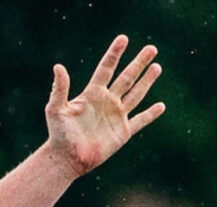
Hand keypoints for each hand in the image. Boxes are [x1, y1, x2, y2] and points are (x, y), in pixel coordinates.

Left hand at [43, 35, 165, 176]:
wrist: (67, 159)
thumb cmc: (58, 134)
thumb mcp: (56, 109)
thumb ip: (59, 88)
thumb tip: (58, 66)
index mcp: (92, 94)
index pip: (106, 69)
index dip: (114, 54)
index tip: (123, 38)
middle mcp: (106, 102)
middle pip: (126, 78)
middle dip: (139, 63)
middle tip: (152, 48)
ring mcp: (116, 116)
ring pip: (136, 94)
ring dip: (147, 81)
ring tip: (157, 67)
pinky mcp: (123, 132)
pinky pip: (140, 120)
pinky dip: (151, 114)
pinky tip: (161, 106)